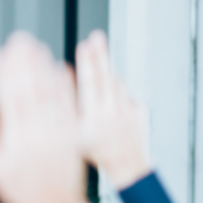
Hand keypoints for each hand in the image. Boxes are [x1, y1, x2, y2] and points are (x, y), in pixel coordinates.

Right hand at [0, 32, 86, 202]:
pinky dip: (65, 85)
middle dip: (24, 61)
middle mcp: (38, 130)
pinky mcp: (73, 133)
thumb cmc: (20, 188)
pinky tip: (61, 68)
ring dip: (44, 67)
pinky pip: (70, 104)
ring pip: (51, 92)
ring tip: (38, 47)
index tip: (1, 54)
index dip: (5, 73)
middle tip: (20, 39)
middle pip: (30, 88)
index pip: (9, 96)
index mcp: (16, 137)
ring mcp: (58, 130)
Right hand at [76, 30, 151, 188]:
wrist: (127, 165)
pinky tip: (108, 91)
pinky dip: (116, 88)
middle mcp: (112, 112)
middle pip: (105, 76)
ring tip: (98, 51)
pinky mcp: (139, 109)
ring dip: (107, 68)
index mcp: (94, 118)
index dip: (87, 63)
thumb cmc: (96, 151)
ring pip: (116, 83)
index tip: (84, 46)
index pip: (90, 84)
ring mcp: (128, 109)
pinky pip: (125, 93)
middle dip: (100, 55)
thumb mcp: (73, 133)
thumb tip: (63, 78)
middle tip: (97, 37)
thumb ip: (68, 105)